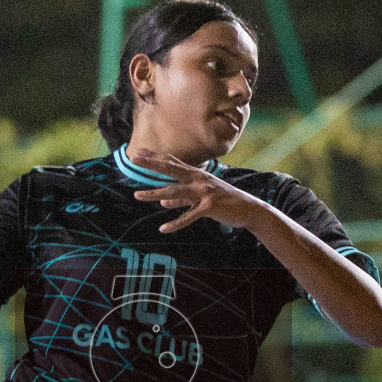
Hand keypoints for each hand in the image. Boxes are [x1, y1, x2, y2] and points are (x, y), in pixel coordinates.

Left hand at [129, 148, 264, 232]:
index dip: (155, 157)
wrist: (247, 209)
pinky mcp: (209, 207)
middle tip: (134, 159)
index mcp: (196, 175)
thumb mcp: (200, 197)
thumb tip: (163, 201)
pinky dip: (176, 223)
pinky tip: (163, 229)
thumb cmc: (223, 202)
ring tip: (137, 195)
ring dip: (155, 193)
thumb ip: (181, 198)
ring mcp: (203, 192)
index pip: (172, 162)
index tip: (138, 153)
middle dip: (152, 164)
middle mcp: (198, 179)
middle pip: (171, 169)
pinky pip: (188, 216)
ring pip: (175, 192)